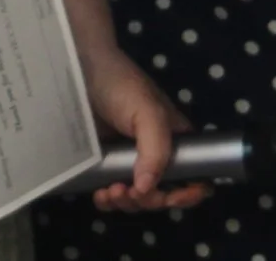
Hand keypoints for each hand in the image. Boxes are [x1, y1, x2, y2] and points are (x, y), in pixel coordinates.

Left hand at [80, 49, 206, 213]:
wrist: (79, 71)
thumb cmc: (120, 85)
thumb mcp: (146, 111)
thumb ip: (156, 149)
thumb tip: (148, 189)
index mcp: (176, 141)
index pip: (196, 175)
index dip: (188, 193)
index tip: (170, 198)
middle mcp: (157, 155)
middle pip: (164, 194)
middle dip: (149, 200)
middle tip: (130, 191)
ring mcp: (130, 162)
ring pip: (138, 198)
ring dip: (127, 203)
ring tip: (111, 191)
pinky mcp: (106, 166)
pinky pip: (113, 195)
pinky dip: (109, 201)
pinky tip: (101, 194)